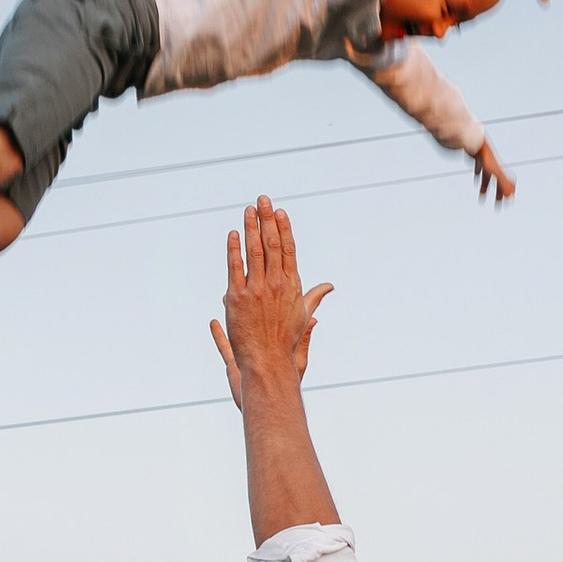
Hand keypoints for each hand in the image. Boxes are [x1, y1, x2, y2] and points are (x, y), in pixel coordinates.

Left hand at [211, 198, 332, 404]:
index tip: (280, 212)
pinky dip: (234, 250)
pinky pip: (235, 268)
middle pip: (272, 245)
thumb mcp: (303, 316)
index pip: (288, 250)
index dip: (284, 229)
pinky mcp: (238, 297)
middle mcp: (276, 284)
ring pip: (255, 251)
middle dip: (267, 220)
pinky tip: (233, 234)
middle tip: (262, 199)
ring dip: (251, 227)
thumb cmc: (284, 341)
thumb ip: (314, 297)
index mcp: (292, 286)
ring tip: (248, 210)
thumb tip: (330, 286)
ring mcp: (257, 290)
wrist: (267, 361)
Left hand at [470, 139, 515, 204]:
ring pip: (487, 174)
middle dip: (497, 191)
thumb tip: (510, 195)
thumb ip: (503, 183)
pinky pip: (479, 165)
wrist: (474, 140)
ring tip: (482, 193)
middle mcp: (493, 165)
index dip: (508, 191)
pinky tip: (476, 174)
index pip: (507, 182)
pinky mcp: (477, 156)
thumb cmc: (483, 156)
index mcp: (498, 169)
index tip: (508, 200)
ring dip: (486, 184)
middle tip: (497, 201)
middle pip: (497, 181)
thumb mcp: (494, 172)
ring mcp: (485, 160)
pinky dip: (479, 171)